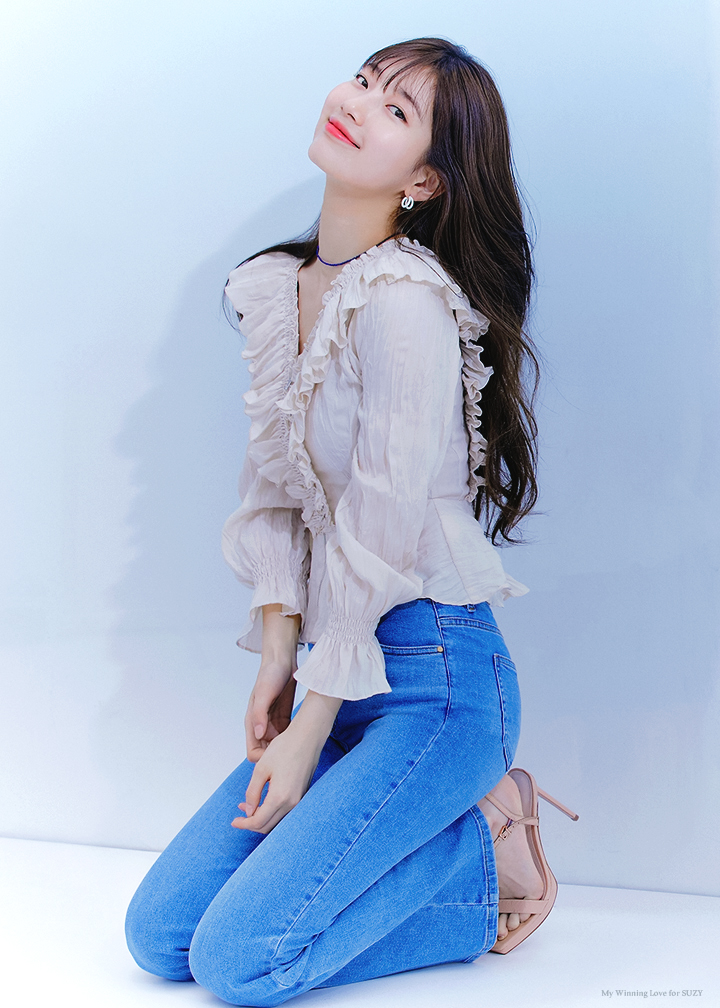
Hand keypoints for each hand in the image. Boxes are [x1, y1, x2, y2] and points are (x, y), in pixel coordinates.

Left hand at [233, 690, 342, 833]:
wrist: (307, 737)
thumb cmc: (285, 748)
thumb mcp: (261, 769)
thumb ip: (252, 792)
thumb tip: (248, 810)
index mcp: (280, 797)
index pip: (258, 821)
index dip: (244, 824)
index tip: (234, 821)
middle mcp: (292, 803)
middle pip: (268, 826)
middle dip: (251, 823)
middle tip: (239, 816)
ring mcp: (299, 800)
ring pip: (277, 820)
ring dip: (261, 818)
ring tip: (248, 807)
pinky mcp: (302, 795)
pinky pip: (285, 812)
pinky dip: (272, 812)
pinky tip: (263, 801)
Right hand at [245, 662, 296, 762]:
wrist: (282, 661)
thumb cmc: (269, 675)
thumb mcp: (264, 694)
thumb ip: (259, 715)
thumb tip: (259, 734)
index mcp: (252, 723)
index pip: (253, 753)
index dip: (264, 760)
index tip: (279, 759)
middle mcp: (261, 726)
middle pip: (265, 754)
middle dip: (275, 760)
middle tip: (293, 758)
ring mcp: (273, 723)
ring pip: (276, 748)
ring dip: (285, 752)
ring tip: (299, 752)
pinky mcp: (283, 719)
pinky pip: (286, 737)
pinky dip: (291, 742)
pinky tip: (303, 741)